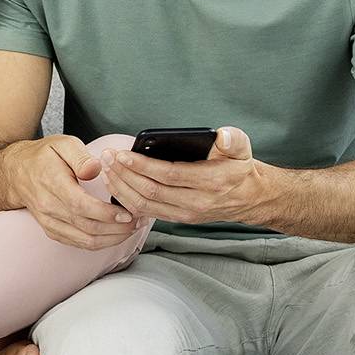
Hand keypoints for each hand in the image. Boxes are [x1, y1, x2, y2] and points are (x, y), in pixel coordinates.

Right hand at [9, 135, 135, 250]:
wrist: (15, 173)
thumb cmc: (43, 156)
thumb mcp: (62, 143)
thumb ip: (80, 156)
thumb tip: (95, 169)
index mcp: (52, 183)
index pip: (81, 205)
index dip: (106, 213)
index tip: (127, 213)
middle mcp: (48, 207)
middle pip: (86, 226)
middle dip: (116, 228)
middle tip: (138, 222)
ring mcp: (49, 222)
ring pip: (83, 240)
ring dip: (111, 239)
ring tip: (131, 230)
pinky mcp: (52, 230)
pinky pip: (77, 243)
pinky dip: (99, 243)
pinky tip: (114, 235)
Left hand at [106, 127, 263, 226]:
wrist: (248, 197)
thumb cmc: (239, 167)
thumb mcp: (243, 148)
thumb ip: (234, 138)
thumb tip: (222, 136)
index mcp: (211, 181)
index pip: (169, 175)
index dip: (142, 166)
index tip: (122, 154)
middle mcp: (196, 202)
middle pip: (151, 191)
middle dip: (124, 175)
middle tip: (106, 158)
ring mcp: (186, 214)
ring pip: (145, 205)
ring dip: (121, 188)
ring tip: (107, 170)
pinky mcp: (178, 218)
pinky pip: (147, 212)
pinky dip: (128, 200)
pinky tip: (116, 185)